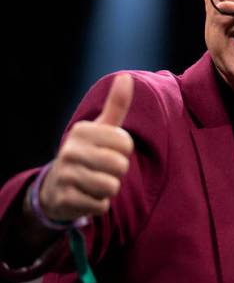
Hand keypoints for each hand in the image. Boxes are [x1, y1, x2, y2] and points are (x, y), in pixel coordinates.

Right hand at [37, 74, 134, 222]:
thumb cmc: (89, 153)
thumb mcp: (102, 128)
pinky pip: (101, 205)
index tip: (109, 151)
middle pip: (120, 166)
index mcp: (82, 131)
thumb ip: (116, 105)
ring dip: (108, 190)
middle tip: (102, 170)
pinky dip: (98, 204)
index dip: (124, 152)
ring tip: (95, 183)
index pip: (126, 144)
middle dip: (118, 172)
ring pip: (111, 187)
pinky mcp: (65, 199)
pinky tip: (86, 196)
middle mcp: (70, 150)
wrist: (57, 186)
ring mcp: (65, 175)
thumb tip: (127, 77)